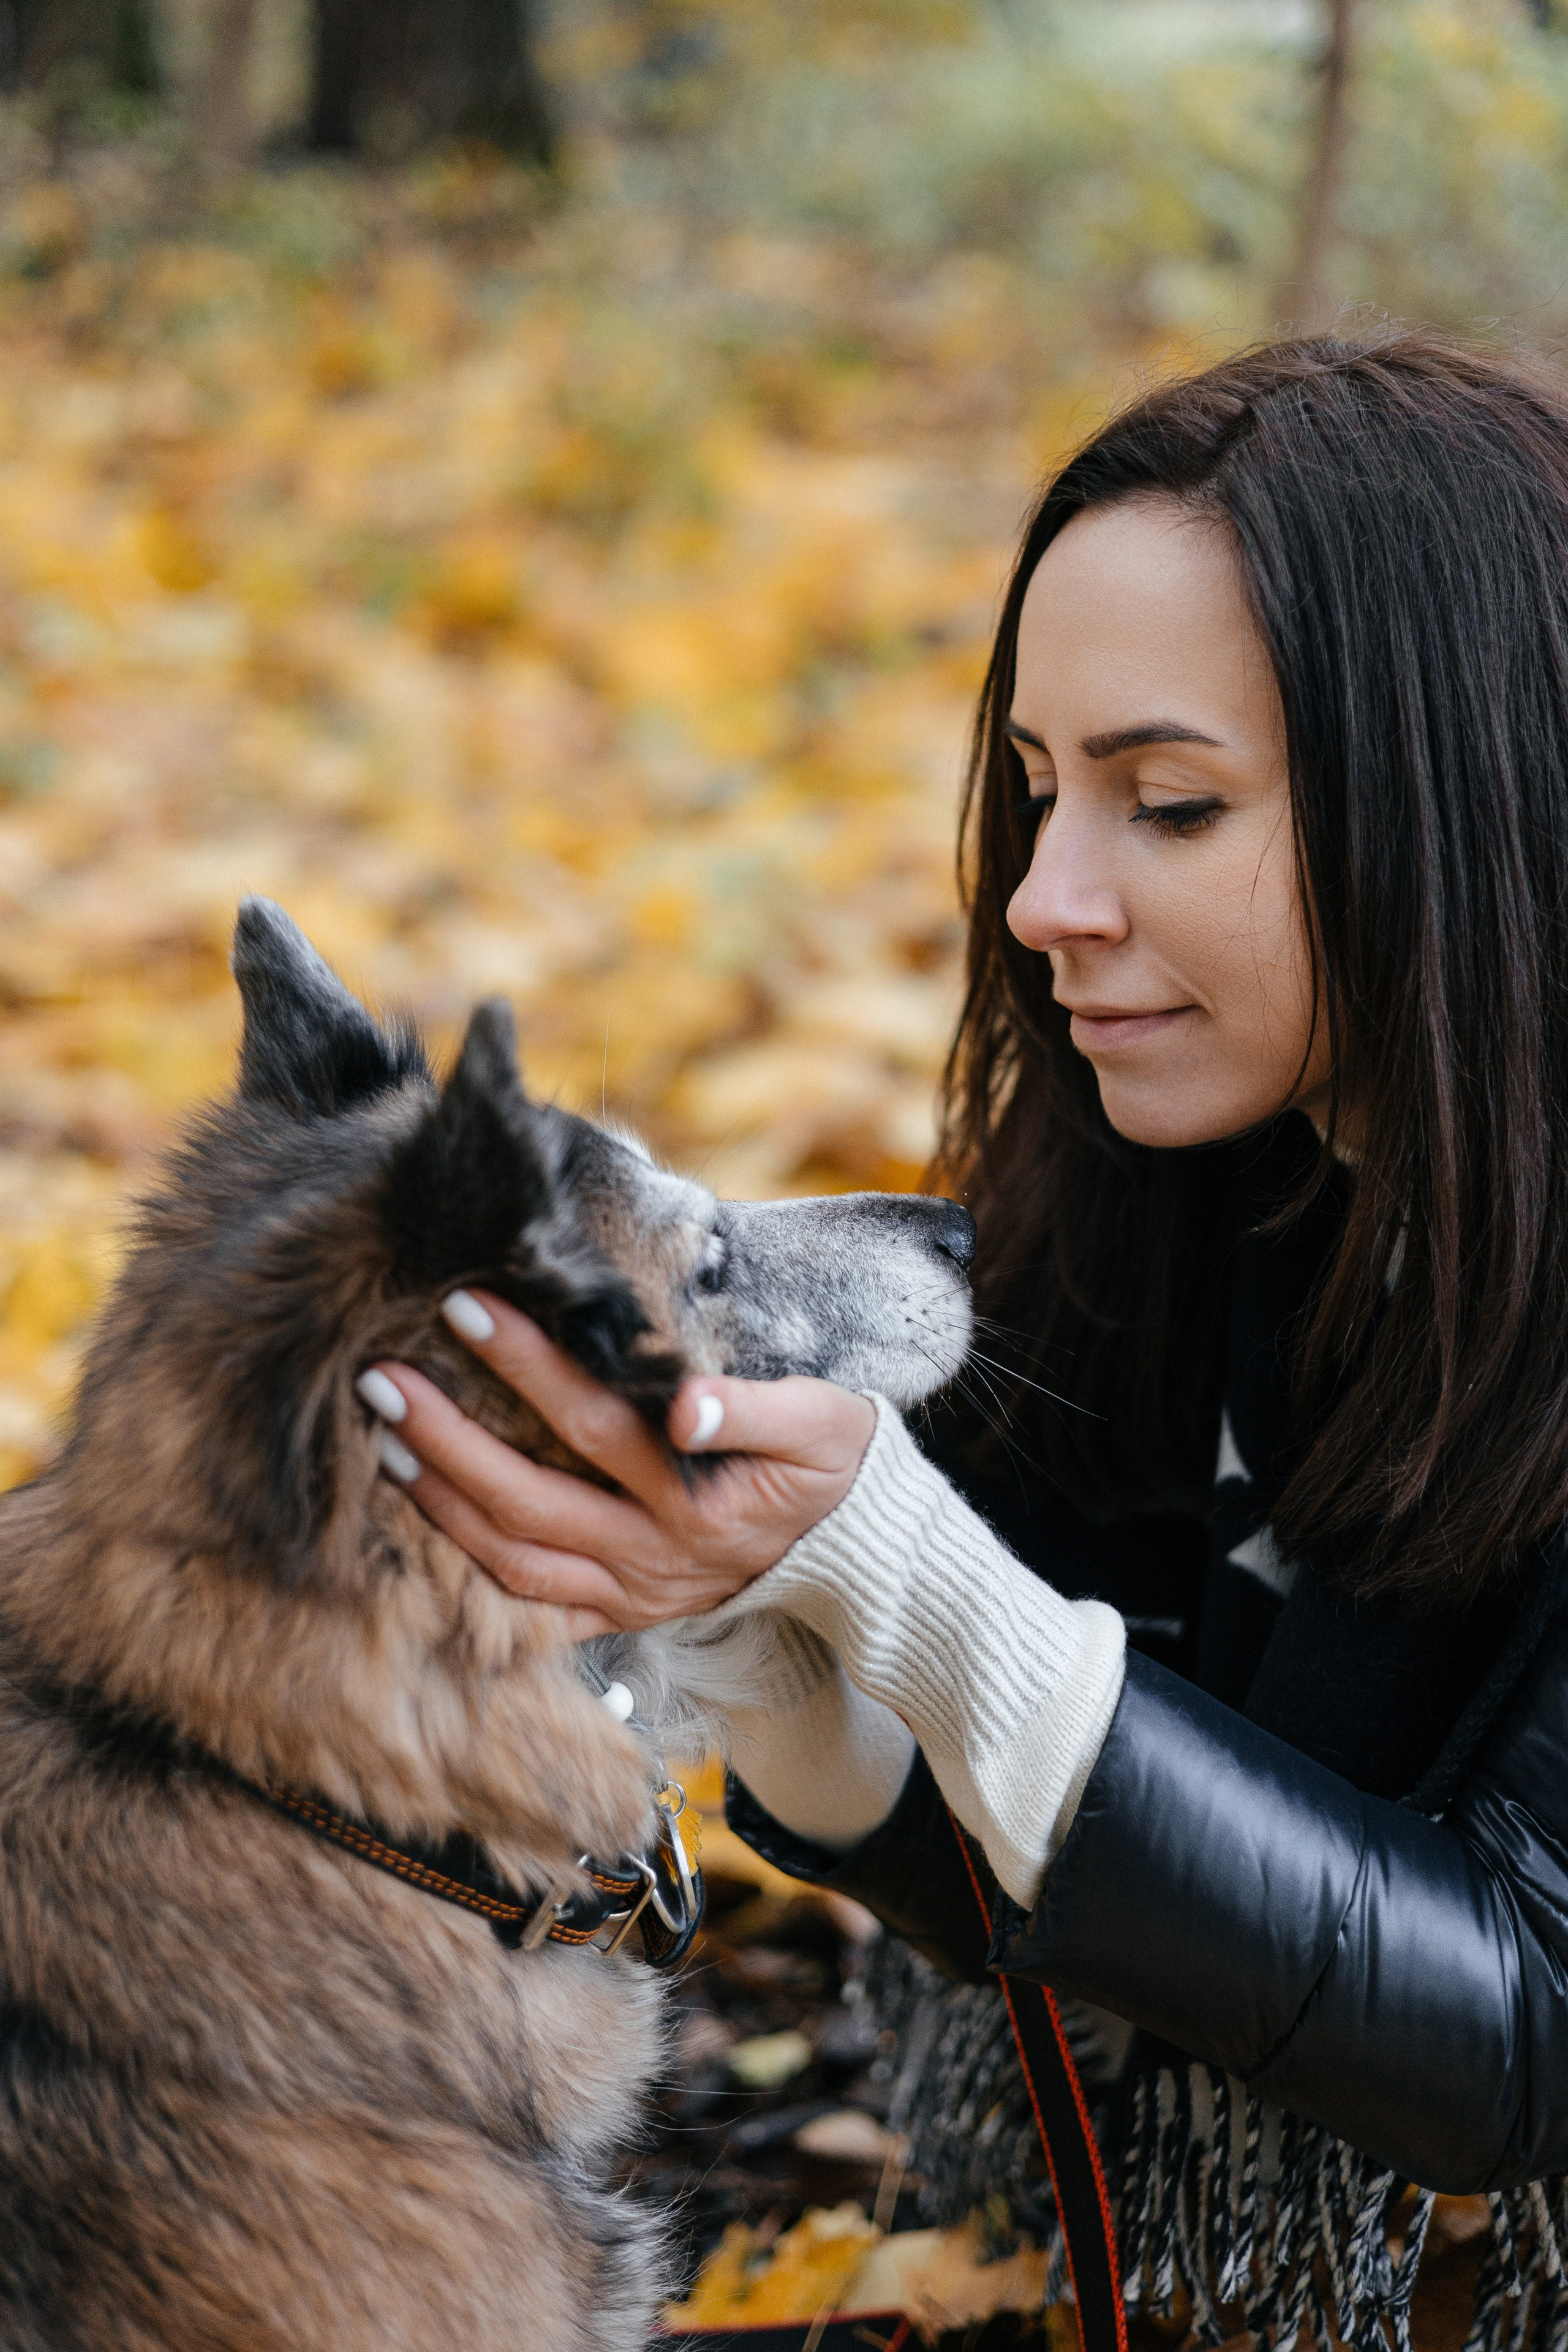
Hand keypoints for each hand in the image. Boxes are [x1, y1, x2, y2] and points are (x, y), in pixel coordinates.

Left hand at [358, 1291, 876, 1636]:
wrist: (858, 1547)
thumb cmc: (832, 1462)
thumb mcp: (824, 1422)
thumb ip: (754, 1409)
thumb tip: (685, 1407)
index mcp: (700, 1504)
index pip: (592, 1423)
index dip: (525, 1365)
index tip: (464, 1309)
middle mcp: (655, 1558)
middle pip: (526, 1498)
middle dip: (445, 1438)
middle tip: (379, 1379)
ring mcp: (634, 1595)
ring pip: (514, 1560)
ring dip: (441, 1504)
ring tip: (385, 1444)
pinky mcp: (625, 1617)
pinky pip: (534, 1608)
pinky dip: (473, 1573)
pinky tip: (426, 1525)